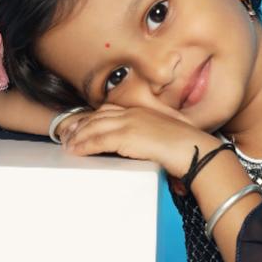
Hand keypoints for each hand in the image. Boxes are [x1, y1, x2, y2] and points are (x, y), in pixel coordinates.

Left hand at [60, 102, 220, 177]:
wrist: (194, 150)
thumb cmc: (187, 148)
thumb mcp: (167, 137)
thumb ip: (152, 138)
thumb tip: (145, 148)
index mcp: (143, 111)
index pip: (111, 110)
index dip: (93, 117)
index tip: (81, 124)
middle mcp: (134, 113)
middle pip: (98, 116)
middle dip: (80, 125)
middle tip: (67, 134)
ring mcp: (130, 123)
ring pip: (95, 127)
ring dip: (78, 136)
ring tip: (67, 145)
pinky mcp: (127, 136)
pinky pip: (98, 140)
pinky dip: (84, 145)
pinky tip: (76, 151)